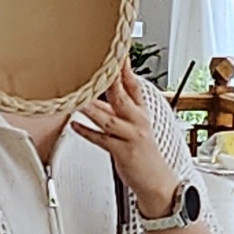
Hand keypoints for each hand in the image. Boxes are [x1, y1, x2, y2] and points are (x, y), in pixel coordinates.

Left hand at [75, 64, 187, 213]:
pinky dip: (87, 133)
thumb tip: (97, 95)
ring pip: (109, 118)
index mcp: (141, 112)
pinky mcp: (123, 153)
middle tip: (96, 66)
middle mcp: (137, 121)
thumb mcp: (134, 125)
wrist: (158, 182)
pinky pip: (101, 140)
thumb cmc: (142, 153)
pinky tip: (74, 125)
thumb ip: (117, 109)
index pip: (133, 84)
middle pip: (122, 96)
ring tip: (77, 97)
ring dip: (92, 108)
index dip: (125, 68)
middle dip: (109, 81)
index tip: (117, 51)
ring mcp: (130, 136)